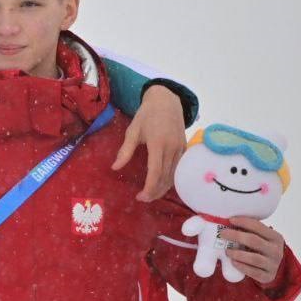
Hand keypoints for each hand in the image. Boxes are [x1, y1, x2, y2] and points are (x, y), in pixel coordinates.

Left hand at [112, 84, 186, 200]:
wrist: (167, 101)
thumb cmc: (146, 115)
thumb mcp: (132, 131)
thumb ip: (125, 151)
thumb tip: (115, 168)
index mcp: (157, 143)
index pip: (155, 172)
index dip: (149, 188)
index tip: (140, 196)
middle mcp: (172, 148)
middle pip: (166, 178)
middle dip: (155, 192)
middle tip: (143, 199)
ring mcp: (181, 149)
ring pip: (174, 175)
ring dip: (164, 188)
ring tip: (151, 195)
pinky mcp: (185, 149)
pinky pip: (179, 169)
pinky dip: (172, 179)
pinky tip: (163, 184)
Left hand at [220, 218, 284, 284]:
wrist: (275, 269)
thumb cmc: (263, 250)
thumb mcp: (263, 239)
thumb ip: (251, 232)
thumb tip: (229, 223)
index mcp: (275, 237)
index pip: (259, 227)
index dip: (244, 222)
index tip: (231, 220)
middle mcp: (276, 251)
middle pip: (254, 241)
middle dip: (236, 236)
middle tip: (223, 234)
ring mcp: (272, 265)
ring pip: (253, 258)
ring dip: (237, 253)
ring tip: (227, 251)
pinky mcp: (267, 276)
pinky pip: (253, 272)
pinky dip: (241, 266)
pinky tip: (233, 262)